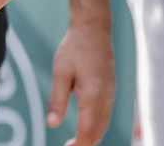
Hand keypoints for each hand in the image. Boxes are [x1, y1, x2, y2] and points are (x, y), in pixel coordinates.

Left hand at [47, 20, 114, 145]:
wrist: (94, 29)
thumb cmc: (75, 48)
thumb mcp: (61, 72)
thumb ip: (57, 100)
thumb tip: (52, 124)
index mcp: (93, 96)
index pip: (88, 132)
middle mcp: (106, 98)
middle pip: (98, 133)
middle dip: (85, 143)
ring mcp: (111, 94)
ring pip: (104, 125)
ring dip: (91, 136)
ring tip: (73, 141)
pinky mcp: (111, 90)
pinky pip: (106, 115)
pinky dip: (96, 126)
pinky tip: (84, 126)